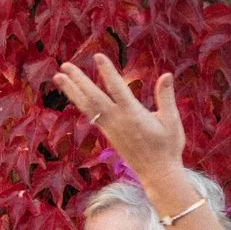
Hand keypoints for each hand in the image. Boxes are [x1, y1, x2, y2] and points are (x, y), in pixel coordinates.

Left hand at [52, 58, 187, 188]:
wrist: (157, 173)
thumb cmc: (168, 146)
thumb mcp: (172, 121)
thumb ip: (166, 97)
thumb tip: (166, 75)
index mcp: (133, 115)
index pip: (117, 89)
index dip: (107, 72)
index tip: (98, 56)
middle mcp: (117, 121)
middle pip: (93, 97)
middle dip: (78, 80)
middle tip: (64, 66)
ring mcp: (109, 128)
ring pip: (87, 106)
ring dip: (72, 91)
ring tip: (58, 77)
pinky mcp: (107, 134)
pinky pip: (90, 114)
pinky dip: (80, 102)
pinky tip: (73, 93)